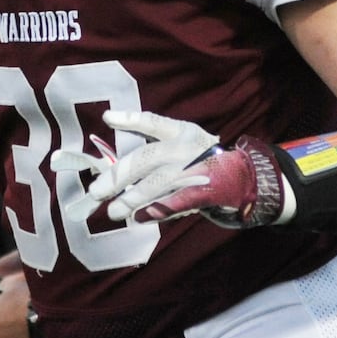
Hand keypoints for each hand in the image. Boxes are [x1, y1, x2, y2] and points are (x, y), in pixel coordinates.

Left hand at [50, 110, 283, 227]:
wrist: (239, 176)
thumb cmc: (199, 153)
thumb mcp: (180, 135)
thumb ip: (149, 131)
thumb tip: (109, 126)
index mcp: (179, 132)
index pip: (152, 122)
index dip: (130, 119)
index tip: (108, 118)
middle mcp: (184, 149)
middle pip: (146, 160)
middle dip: (118, 176)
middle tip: (97, 191)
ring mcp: (191, 173)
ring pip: (157, 186)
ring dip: (133, 199)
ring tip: (115, 211)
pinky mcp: (198, 194)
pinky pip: (172, 205)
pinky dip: (154, 213)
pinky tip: (137, 219)